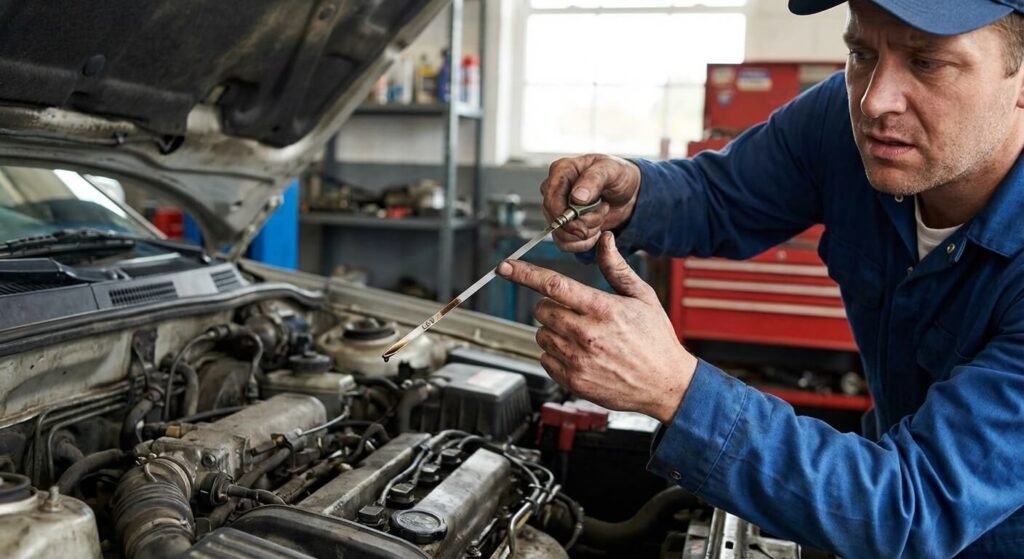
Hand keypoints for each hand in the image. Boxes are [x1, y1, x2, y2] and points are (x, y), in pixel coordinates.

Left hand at [496, 232, 696, 422]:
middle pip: (542, 310)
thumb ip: (617, 268)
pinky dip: (555, 354)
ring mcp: (578, 360)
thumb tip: (605, 240)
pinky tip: (579, 354)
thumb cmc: (655, 339)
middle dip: (552, 306)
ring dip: (553, 331)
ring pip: (540, 335)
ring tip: (581, 336)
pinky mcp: (573, 381)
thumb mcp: (642, 297)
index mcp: (603, 309)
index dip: (525, 273)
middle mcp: (587, 335)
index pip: (554, 285)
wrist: (665, 384)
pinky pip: (544, 359)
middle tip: (575, 313)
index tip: (505, 267)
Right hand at [542, 154, 640, 252]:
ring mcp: (559, 208)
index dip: (564, 217)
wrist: (627, 191)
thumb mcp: (610, 170)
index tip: (582, 227)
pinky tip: (596, 230)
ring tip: (600, 217)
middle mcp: (556, 189)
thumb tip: (576, 197)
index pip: (551, 199)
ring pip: (560, 234)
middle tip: (601, 214)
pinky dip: (583, 243)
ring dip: (585, 233)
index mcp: (562, 170)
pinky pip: (565, 243)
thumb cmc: (617, 175)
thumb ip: (593, 180)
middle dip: (582, 224)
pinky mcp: (564, 224)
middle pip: (555, 219)